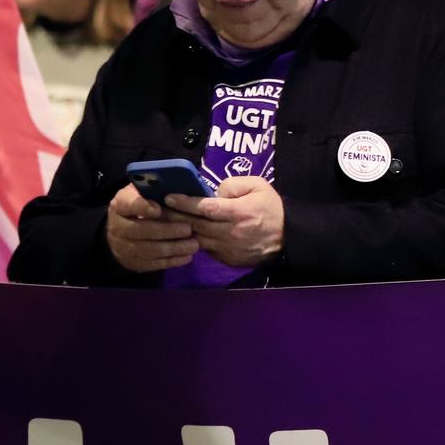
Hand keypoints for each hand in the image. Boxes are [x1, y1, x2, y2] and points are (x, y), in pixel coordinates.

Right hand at [105, 183, 198, 273]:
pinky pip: (152, 264)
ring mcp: (123, 248)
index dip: (143, 207)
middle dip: (167, 230)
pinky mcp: (132, 263)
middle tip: (189, 229)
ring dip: (173, 248)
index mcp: (120, 205)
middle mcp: (117, 227)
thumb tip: (180, 183)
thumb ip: (156, 189)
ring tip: (194, 244)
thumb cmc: (141, 206)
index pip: (128, 204)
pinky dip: (171, 261)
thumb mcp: (143, 193)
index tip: (158, 208)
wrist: (121, 232)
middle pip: (141, 230)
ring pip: (149, 250)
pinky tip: (187, 257)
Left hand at [165, 177, 283, 267]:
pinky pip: (206, 249)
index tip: (169, 197)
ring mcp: (227, 249)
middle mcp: (230, 232)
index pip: (205, 208)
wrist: (287, 237)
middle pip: (196, 225)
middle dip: (175, 216)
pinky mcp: (227, 259)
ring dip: (181, 231)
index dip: (185, 203)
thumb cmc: (271, 208)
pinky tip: (185, 234)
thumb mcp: (259, 185)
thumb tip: (214, 192)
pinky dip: (195, 241)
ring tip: (166, 222)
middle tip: (158, 209)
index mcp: (238, 212)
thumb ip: (234, 184)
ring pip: (197, 239)